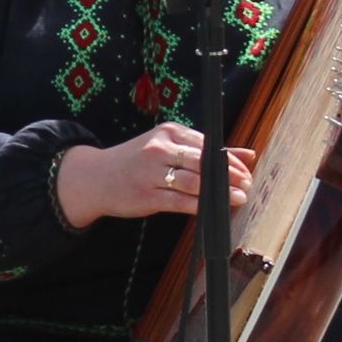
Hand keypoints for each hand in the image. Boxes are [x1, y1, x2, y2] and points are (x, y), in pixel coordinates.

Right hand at [56, 123, 254, 229]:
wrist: (94, 178)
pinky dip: (201, 205)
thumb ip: (205, 151)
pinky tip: (215, 208)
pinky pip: (180, 202)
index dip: (230, 160)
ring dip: (220, 191)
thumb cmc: (135, 162)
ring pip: (194, 182)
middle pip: (204, 162)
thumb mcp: (167, 148)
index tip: (246, 171)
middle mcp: (159, 149)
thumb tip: (248, 154)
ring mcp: (151, 173)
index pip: (207, 145)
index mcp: (168, 133)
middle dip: (230, 176)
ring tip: (238, 197)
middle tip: (247, 185)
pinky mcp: (146, 196)